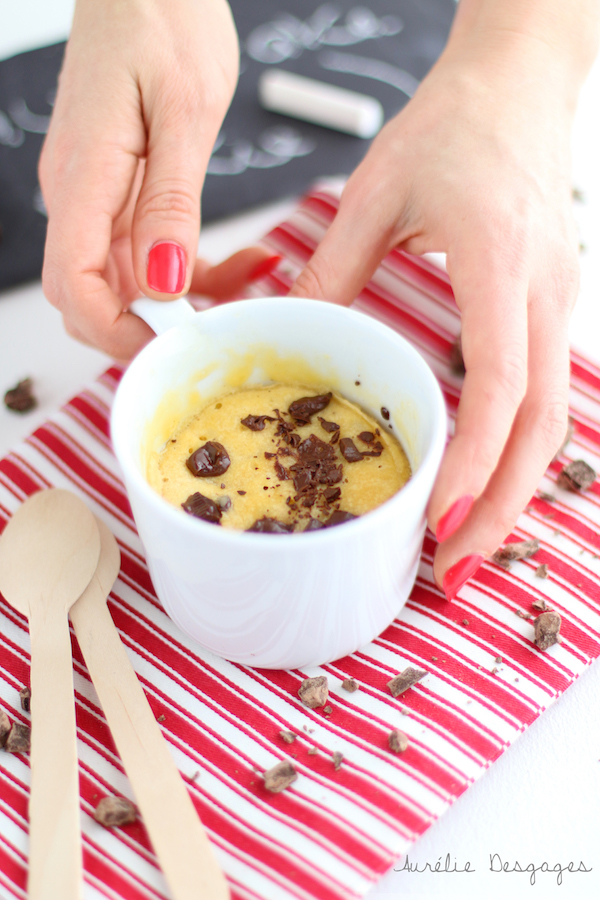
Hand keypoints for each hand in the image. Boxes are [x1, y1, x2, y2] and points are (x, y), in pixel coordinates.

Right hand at [39, 0, 248, 359]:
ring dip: (181, 299)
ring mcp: (95, 193)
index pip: (75, 287)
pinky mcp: (118, 189)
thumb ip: (169, 204)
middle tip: (215, 327)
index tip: (173, 344)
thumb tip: (162, 282)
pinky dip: (191, 268)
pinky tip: (242, 260)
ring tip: (247, 281)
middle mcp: (77, 193)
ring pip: (125, 280)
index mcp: (83, 176)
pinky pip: (146, 250)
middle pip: (91, 296)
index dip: (117, 332)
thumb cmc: (163, 17)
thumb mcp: (184, 111)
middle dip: (148, 327)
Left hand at [290, 29, 584, 596]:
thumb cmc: (455, 126)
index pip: (503, 383)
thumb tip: (296, 329)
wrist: (517, 88)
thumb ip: (335, 266)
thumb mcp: (376, 190)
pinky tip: (485, 483)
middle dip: (502, 505)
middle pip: (542, 427)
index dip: (477, 461)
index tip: (440, 518)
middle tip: (455, 571)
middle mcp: (543, 295)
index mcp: (499, 263)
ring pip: (552, 422)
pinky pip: (544, 397)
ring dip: (514, 490)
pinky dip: (516, 452)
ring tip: (467, 546)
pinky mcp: (548, 311)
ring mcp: (555, 305)